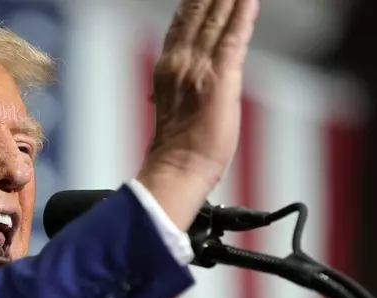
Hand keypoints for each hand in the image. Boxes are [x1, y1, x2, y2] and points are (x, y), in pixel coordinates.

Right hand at [137, 0, 258, 230]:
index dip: (193, 3)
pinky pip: (234, 38)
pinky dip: (243, 15)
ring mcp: (199, 68)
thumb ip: (175, 89)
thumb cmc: (175, 149)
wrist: (176, 168)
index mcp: (166, 69)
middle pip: (198, 15)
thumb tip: (177, 86)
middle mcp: (179, 62)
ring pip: (216, 21)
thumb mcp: (169, 109)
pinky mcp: (220, 78)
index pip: (182, 25)